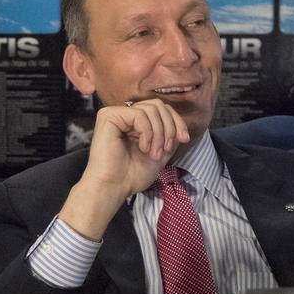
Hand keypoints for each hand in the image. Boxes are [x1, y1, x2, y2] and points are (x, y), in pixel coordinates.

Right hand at [59, 99, 189, 239]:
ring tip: (154, 153)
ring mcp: (116, 114)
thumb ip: (169, 136)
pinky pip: (139, 115)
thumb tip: (181, 126)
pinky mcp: (109, 116)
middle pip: (158, 105)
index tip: (184, 139)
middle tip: (166, 149)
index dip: (176, 122)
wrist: (114, 187)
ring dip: (159, 134)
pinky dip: (147, 132)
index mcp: (135, 122)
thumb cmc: (131, 175)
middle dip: (169, 127)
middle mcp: (124, 115)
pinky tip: (143, 148)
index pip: (161, 109)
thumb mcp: (160, 152)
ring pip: (151, 109)